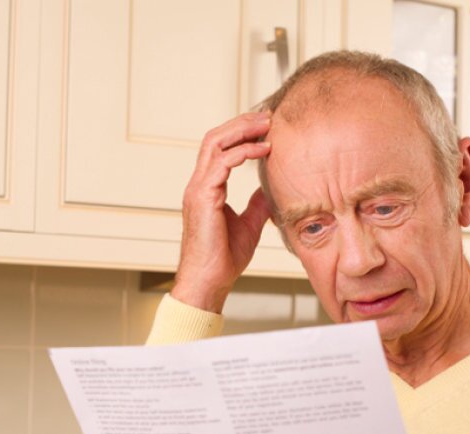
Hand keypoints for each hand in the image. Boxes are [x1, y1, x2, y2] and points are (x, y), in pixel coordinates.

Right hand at [172, 112, 273, 312]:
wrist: (209, 282)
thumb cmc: (223, 260)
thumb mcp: (249, 225)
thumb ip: (257, 204)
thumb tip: (271, 189)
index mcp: (206, 189)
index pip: (219, 148)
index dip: (241, 133)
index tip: (266, 128)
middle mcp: (198, 184)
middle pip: (215, 137)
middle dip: (241, 123)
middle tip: (268, 116)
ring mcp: (198, 189)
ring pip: (215, 143)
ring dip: (242, 130)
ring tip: (266, 125)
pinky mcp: (203, 197)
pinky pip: (222, 163)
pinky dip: (243, 151)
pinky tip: (263, 150)